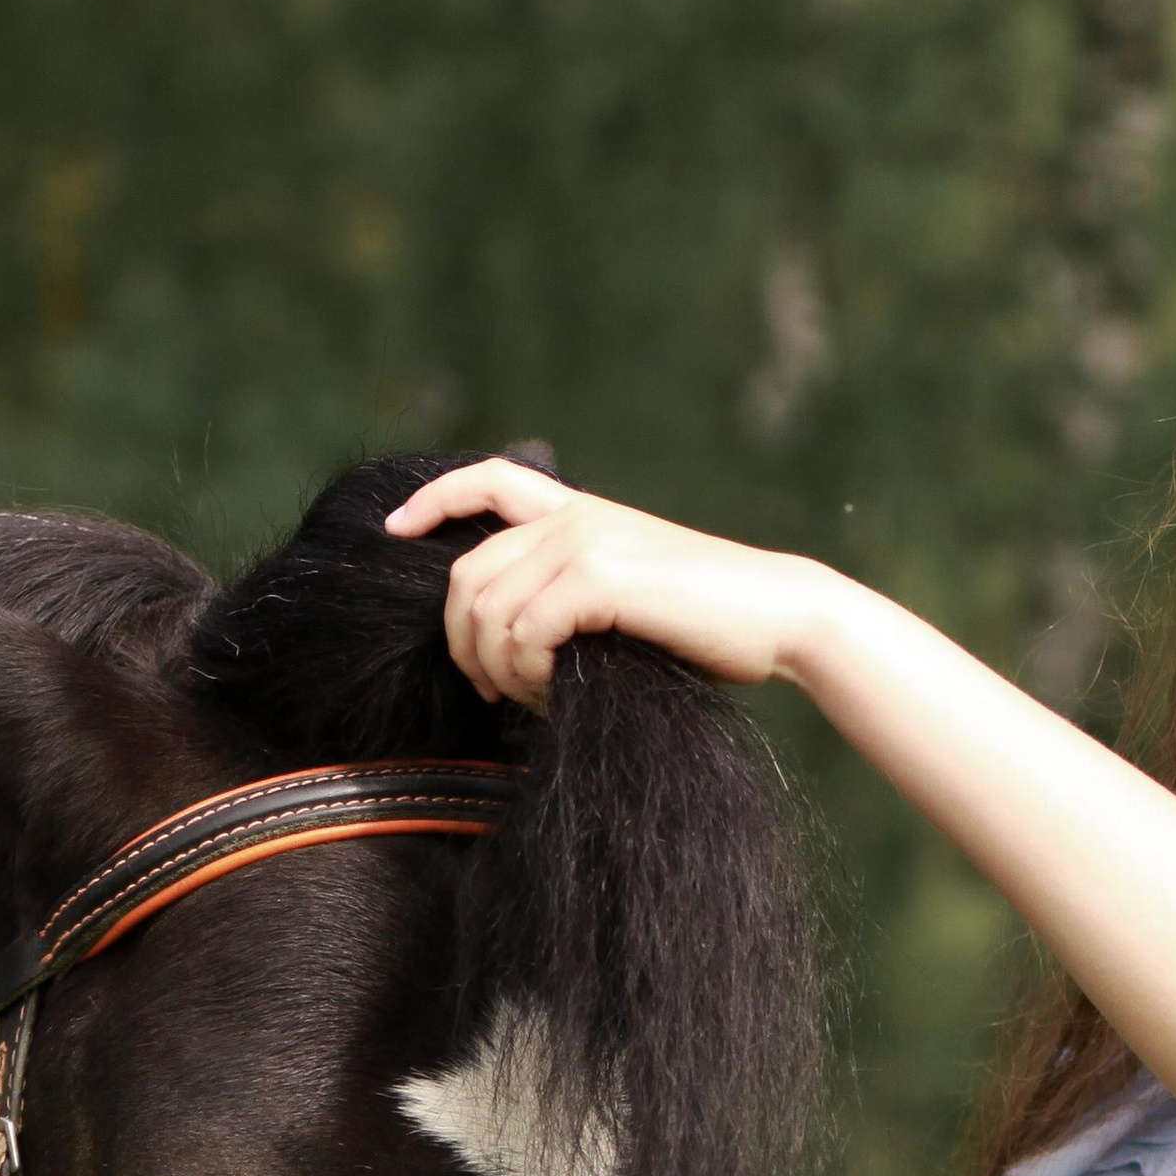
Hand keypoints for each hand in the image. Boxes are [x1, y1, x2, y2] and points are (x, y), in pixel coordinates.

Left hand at [384, 458, 828, 705]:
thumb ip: (572, 594)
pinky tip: (551, 692)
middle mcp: (575, 517)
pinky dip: (525, 675)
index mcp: (581, 512)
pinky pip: (522, 631)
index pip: (486, 478)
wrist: (780, 617)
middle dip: (461, 640)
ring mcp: (586, 542)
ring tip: (532, 697)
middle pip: (466, 573)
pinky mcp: (601, 577)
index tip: (395, 531)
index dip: (432, 500)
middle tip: (490, 687)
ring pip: (487, 611)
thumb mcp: (631, 594)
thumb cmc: (711, 626)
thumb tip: (507, 643)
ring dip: (497, 669)